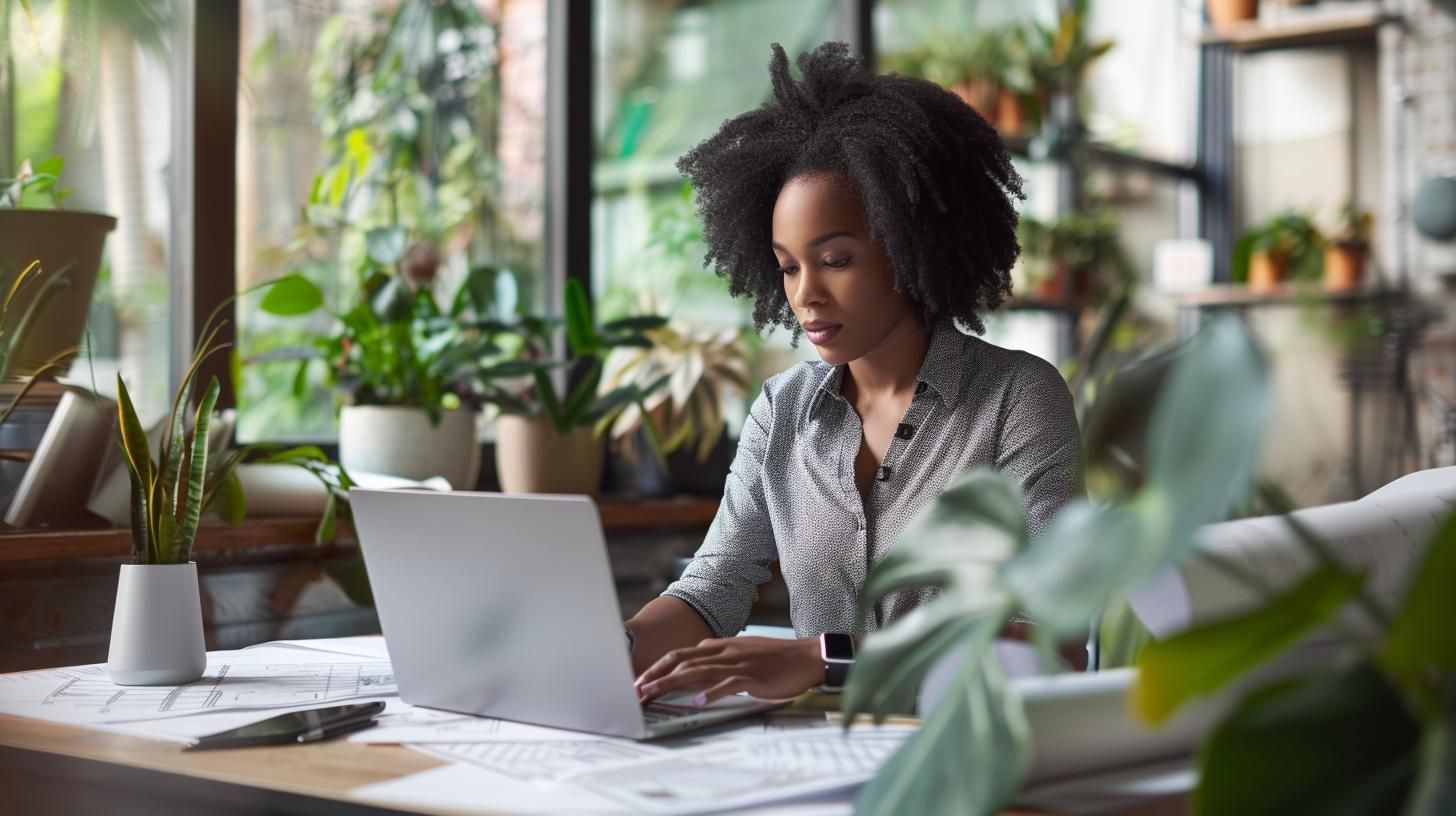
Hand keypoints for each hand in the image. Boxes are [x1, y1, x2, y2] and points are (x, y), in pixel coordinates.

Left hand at [634, 636, 825, 705]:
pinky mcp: (753, 677)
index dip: (658, 666)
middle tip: (636, 689)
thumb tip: (698, 661)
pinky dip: (711, 692)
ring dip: (672, 683)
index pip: (682, 654)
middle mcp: (725, 652)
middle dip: (656, 675)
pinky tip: (698, 701)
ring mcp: (738, 663)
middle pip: (682, 661)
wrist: (807, 657)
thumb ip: (719, 657)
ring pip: (698, 671)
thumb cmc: (776, 659)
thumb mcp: (742, 653)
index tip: (641, 680)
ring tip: (653, 694)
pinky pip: (728, 683)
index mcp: (721, 646)